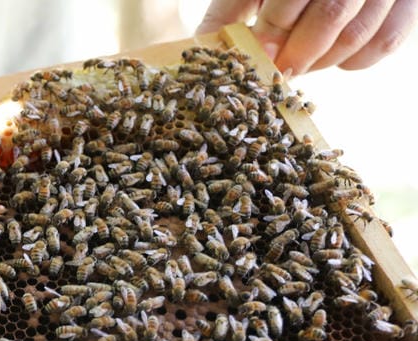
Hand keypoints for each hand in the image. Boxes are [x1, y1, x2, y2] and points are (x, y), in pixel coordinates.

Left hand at [198, 0, 416, 73]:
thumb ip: (232, 7)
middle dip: (295, 54)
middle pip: (329, 15)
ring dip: (321, 61)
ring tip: (296, 66)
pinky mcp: (408, 0)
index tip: (256, 60)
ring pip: (357, 33)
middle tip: (275, 74)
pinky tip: (332, 59)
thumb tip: (202, 47)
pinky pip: (386, 41)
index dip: (272, 32)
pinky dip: (355, 60)